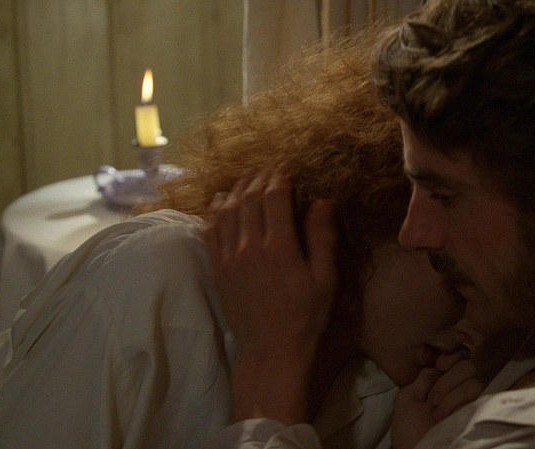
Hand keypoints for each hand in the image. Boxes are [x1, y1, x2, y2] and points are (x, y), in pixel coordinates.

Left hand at [202, 171, 338, 422]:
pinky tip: (222, 203)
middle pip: (249, 200)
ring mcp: (228, 259)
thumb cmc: (305, 315)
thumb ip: (322, 237)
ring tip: (247, 181)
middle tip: (268, 171)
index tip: (286, 170)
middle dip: (259, 180)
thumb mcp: (325, 279)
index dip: (279, 179)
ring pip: (226, 211)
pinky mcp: (217, 270)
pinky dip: (215, 211)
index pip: (274, 198)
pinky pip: (210, 231)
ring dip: (237, 191)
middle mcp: (249, 248)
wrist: (271, 350)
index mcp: (279, 249)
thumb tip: (324, 200)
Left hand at [392, 350, 484, 448]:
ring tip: (437, 412)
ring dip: (450, 393)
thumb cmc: (409, 429)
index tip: (439, 364)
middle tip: (432, 399)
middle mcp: (458, 390)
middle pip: (468, 366)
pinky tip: (444, 416)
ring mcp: (469, 403)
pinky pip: (476, 395)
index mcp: (441, 382)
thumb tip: (439, 366)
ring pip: (474, 381)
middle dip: (448, 379)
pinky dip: (456, 400)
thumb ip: (424, 377)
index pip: (459, 358)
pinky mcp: (476, 413)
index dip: (453, 356)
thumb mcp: (408, 397)